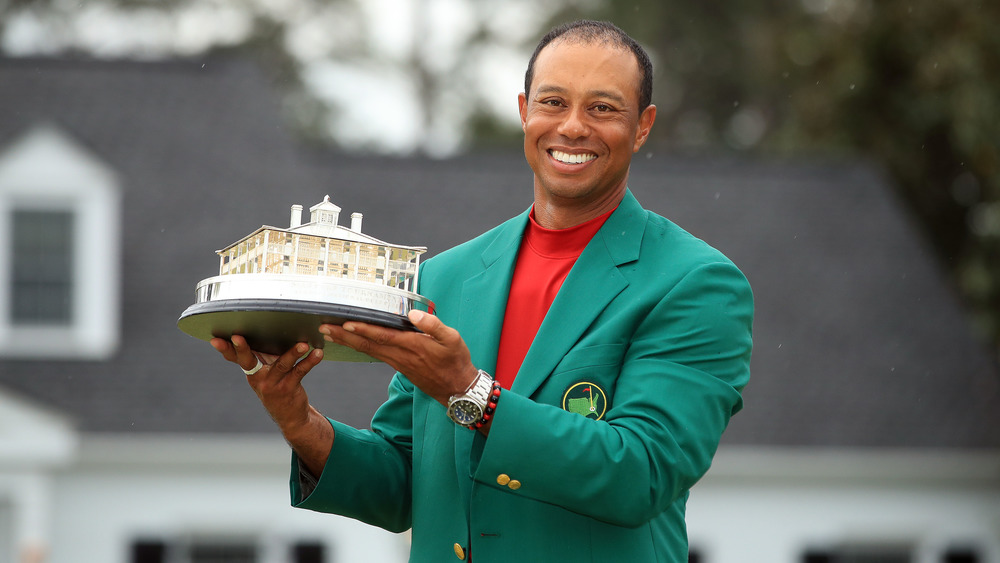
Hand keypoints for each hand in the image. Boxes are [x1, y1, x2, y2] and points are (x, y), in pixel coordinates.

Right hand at [209, 335, 324, 440]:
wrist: (290, 415)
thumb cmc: (278, 385)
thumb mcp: (266, 371)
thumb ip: (262, 354)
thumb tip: (262, 326)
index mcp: (251, 371)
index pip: (235, 358)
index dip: (225, 349)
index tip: (214, 339)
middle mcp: (258, 378)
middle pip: (248, 361)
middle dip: (242, 349)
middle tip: (237, 337)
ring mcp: (273, 384)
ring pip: (281, 364)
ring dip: (293, 353)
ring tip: (303, 344)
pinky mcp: (289, 388)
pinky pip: (300, 372)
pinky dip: (310, 362)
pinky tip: (318, 354)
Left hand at [320, 310, 477, 404]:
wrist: (458, 389)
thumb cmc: (456, 362)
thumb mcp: (453, 339)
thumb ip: (433, 325)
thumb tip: (414, 314)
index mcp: (412, 346)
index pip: (382, 336)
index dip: (362, 330)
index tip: (344, 323)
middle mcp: (401, 355)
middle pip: (367, 345)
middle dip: (344, 336)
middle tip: (324, 328)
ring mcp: (398, 362)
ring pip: (368, 351)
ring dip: (348, 342)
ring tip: (330, 334)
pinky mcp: (399, 366)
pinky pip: (375, 355)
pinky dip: (360, 348)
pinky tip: (352, 343)